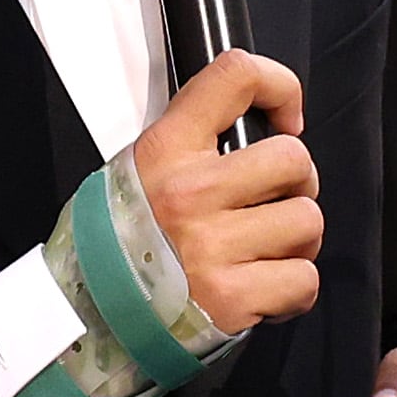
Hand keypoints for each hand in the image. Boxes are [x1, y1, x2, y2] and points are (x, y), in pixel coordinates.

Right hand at [128, 51, 319, 331]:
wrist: (88, 320)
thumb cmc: (117, 245)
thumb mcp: (138, 171)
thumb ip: (191, 145)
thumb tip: (256, 127)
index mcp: (166, 150)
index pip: (236, 77)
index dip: (280, 88)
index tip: (286, 119)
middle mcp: (190, 193)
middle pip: (294, 159)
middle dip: (296, 185)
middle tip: (273, 204)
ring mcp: (212, 246)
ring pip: (307, 221)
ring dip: (296, 241)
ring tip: (262, 252)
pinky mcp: (231, 298)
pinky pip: (303, 279)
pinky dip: (292, 288)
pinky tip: (261, 290)